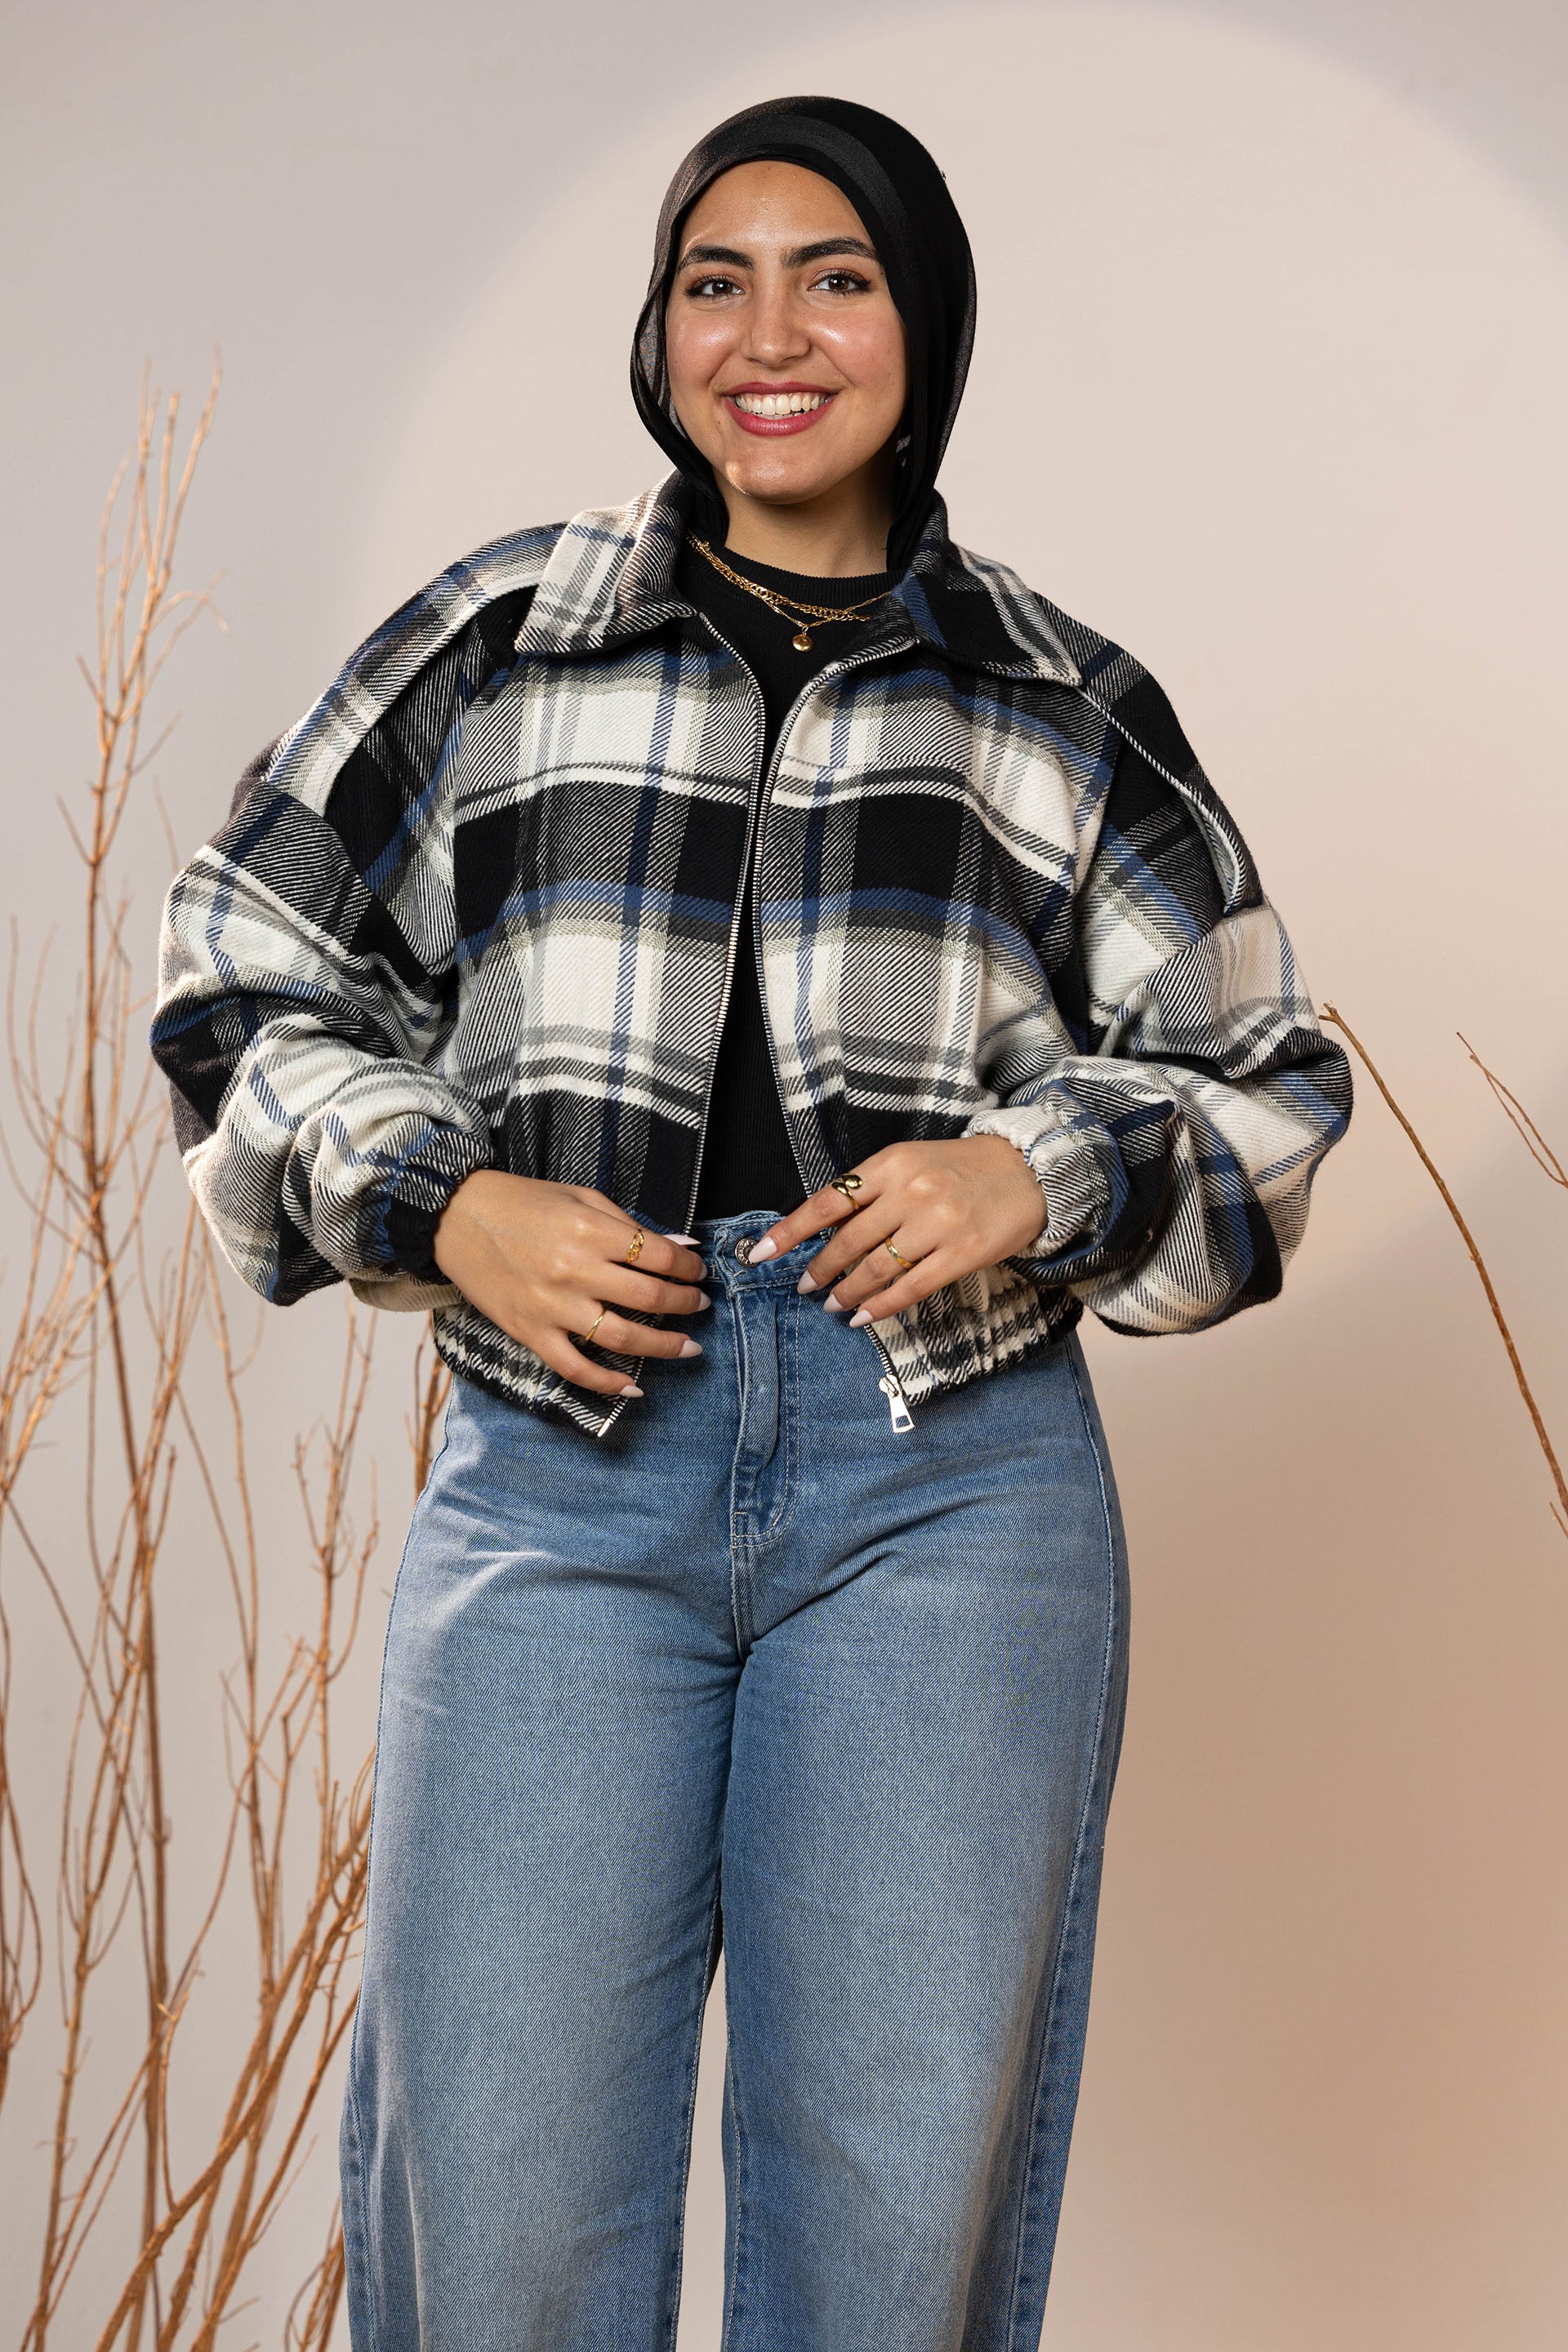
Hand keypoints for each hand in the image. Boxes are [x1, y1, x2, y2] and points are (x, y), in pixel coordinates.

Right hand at [433, 1171, 710, 1397]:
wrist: (456, 1218)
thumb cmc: (523, 1203)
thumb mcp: (581, 1197)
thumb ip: (630, 1225)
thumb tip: (681, 1248)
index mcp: (589, 1230)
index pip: (659, 1256)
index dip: (688, 1267)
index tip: (698, 1272)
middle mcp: (573, 1270)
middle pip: (649, 1297)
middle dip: (685, 1303)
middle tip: (700, 1305)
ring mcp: (551, 1306)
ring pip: (622, 1337)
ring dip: (664, 1346)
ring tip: (688, 1346)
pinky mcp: (530, 1332)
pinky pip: (575, 1368)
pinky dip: (607, 1382)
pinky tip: (634, 1385)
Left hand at [749, 1136, 1048, 1324]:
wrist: (1028, 1171)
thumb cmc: (962, 1169)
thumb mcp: (912, 1163)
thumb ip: (872, 1192)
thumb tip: (826, 1232)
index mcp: (891, 1164)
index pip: (828, 1201)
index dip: (791, 1231)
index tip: (762, 1254)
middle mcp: (911, 1191)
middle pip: (848, 1240)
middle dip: (821, 1269)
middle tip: (806, 1286)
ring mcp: (938, 1223)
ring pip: (876, 1268)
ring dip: (847, 1292)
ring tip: (833, 1304)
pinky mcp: (963, 1253)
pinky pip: (911, 1287)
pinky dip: (881, 1307)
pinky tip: (863, 1316)